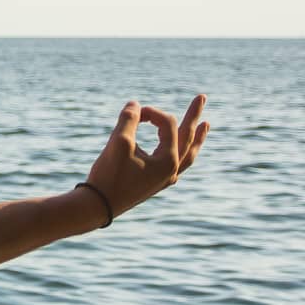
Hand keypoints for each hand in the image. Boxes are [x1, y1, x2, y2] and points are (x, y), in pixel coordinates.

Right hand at [85, 95, 209, 217]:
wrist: (98, 207)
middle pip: (188, 137)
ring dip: (195, 137)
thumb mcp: (119, 143)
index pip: (168, 124)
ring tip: (205, 125)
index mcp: (169, 160)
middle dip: (193, 116)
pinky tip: (181, 149)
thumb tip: (135, 104)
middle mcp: (172, 170)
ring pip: (187, 154)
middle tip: (202, 97)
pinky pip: (177, 164)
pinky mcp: (155, 183)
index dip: (152, 112)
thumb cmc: (110, 175)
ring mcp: (165, 178)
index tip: (134, 112)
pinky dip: (182, 152)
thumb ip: (129, 119)